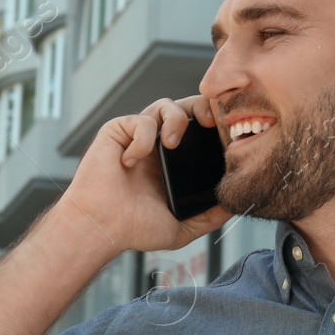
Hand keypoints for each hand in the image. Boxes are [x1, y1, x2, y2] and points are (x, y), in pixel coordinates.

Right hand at [56, 94, 230, 253]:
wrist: (100, 228)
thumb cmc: (133, 229)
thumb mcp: (181, 228)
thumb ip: (208, 218)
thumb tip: (234, 206)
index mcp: (173, 163)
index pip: (200, 132)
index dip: (214, 126)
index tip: (227, 134)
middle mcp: (156, 146)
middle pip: (186, 108)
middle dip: (202, 107)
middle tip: (210, 122)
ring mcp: (137, 137)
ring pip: (164, 105)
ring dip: (174, 118)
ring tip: (170, 143)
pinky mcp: (116, 132)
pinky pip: (138, 120)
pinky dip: (141, 138)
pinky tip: (131, 162)